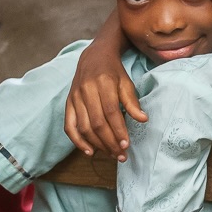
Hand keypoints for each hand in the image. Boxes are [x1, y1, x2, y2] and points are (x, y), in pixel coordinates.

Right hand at [64, 39, 146, 160]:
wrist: (94, 57)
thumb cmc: (113, 72)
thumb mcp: (126, 82)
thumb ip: (132, 102)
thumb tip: (143, 119)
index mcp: (103, 83)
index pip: (110, 111)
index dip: (118, 130)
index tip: (126, 145)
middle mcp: (86, 90)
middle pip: (97, 122)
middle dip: (109, 142)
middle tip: (120, 155)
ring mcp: (75, 97)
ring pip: (84, 127)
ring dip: (97, 144)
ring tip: (111, 154)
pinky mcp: (68, 103)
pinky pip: (69, 126)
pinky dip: (77, 141)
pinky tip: (89, 151)